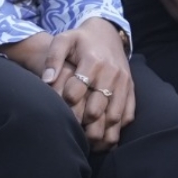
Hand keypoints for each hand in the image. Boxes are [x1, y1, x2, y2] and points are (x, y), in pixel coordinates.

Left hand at [42, 19, 135, 149]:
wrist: (107, 33)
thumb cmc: (80, 39)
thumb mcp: (64, 39)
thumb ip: (53, 59)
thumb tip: (46, 81)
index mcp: (93, 61)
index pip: (77, 90)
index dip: (66, 103)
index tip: (59, 110)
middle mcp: (111, 73)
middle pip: (97, 108)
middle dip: (82, 124)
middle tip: (71, 133)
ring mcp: (124, 83)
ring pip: (115, 117)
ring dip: (101, 134)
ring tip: (87, 145)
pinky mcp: (131, 90)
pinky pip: (128, 115)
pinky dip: (117, 130)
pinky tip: (104, 139)